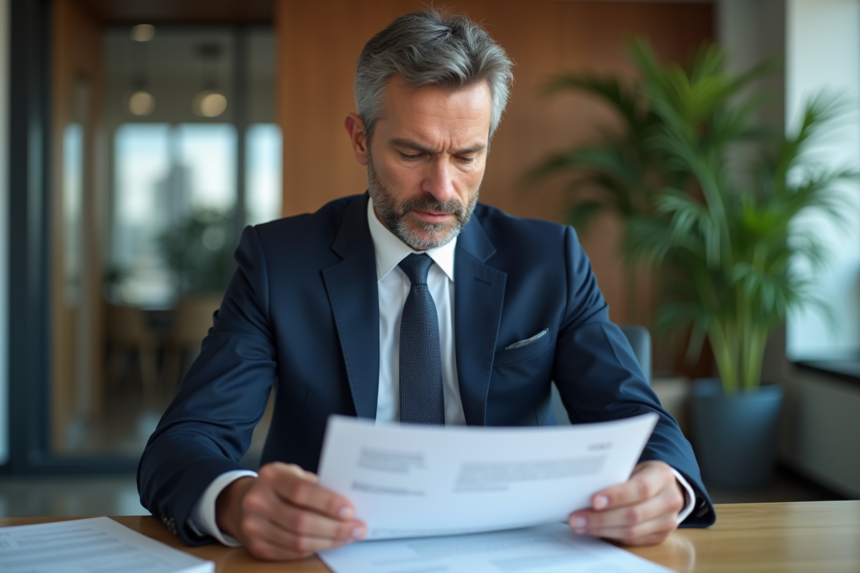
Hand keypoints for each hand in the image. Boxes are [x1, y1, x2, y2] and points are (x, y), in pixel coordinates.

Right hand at [215, 462, 366, 560]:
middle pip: (301, 521)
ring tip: (348, 537)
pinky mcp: (256, 547)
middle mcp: (257, 501)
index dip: (327, 503)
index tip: (350, 510)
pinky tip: (329, 543)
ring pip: (298, 541)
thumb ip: (315, 485)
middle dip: (335, 528)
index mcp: (270, 477)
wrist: (240, 503)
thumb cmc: (276, 486)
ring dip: (329, 542)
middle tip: (357, 528)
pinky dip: (314, 549)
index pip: (301, 492)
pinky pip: (291, 553)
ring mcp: (254, 527)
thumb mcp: (292, 474)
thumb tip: (347, 503)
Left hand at [568, 461, 684, 545]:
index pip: (641, 488)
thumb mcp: (635, 467)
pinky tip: (593, 531)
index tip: (593, 501)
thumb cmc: (642, 474)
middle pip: (634, 514)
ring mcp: (668, 521)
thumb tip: (582, 489)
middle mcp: (670, 500)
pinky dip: (610, 536)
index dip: (617, 496)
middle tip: (576, 518)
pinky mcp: (661, 536)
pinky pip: (632, 541)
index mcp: (663, 476)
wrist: (666, 487)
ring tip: (579, 526)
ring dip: (602, 530)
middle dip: (601, 518)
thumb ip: (616, 477)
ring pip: (632, 531)